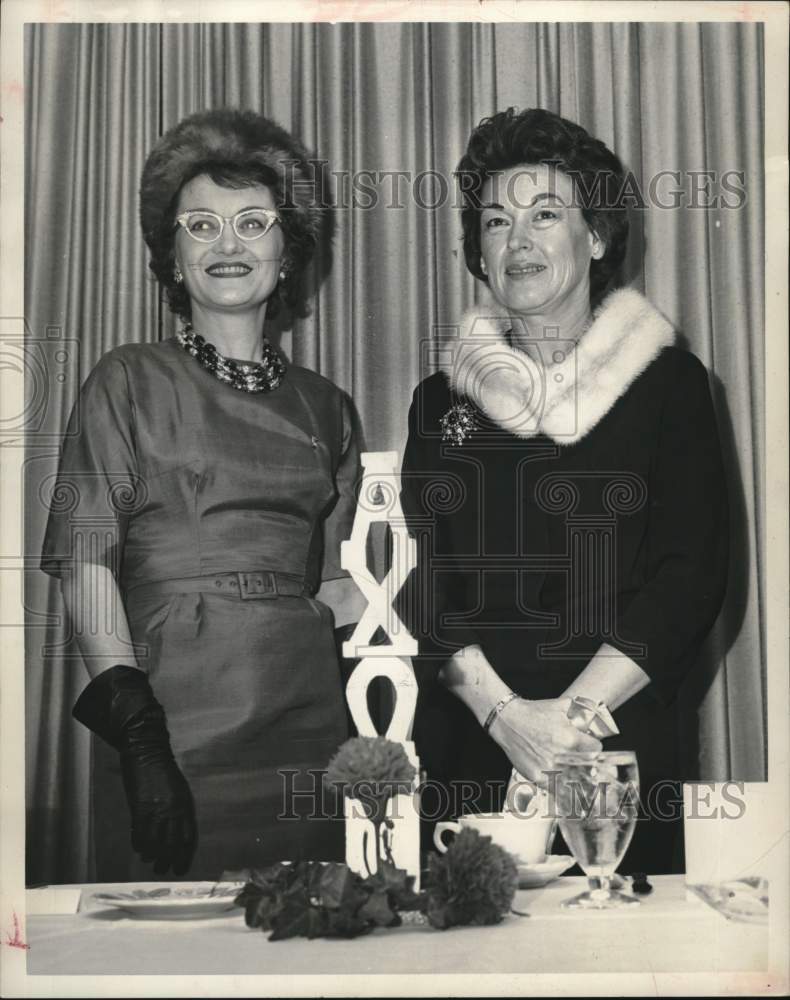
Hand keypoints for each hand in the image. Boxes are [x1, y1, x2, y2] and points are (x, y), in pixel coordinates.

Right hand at [120, 707, 196, 875]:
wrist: (147, 751)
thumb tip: (175, 830)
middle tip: (163, 870)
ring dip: (152, 856)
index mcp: (185, 805)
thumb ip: (178, 809)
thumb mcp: (178, 789)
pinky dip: (139, 844)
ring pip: (155, 843)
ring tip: (150, 863)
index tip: (180, 867)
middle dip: (168, 860)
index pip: (187, 838)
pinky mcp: (139, 808)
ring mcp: (156, 810)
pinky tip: (139, 849)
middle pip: (172, 844)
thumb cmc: (164, 770)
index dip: (184, 856)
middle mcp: (173, 810)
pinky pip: (139, 834)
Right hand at [488, 697, 601, 786]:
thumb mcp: (561, 704)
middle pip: (586, 766)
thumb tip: (594, 715)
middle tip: (581, 757)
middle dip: (585, 761)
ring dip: (574, 774)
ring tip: (570, 767)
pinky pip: (554, 787)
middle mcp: (560, 755)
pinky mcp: (536, 776)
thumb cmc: (534, 712)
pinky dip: (559, 784)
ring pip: (572, 779)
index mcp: (570, 738)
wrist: (508, 720)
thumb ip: (580, 709)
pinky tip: (560, 778)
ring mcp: (548, 767)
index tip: (590, 746)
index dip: (594, 747)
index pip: (595, 750)